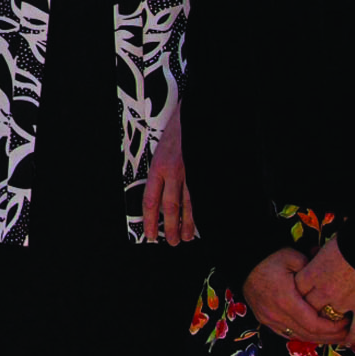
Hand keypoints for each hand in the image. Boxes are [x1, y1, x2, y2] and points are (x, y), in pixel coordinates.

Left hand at [146, 111, 195, 245]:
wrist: (196, 112)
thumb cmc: (178, 131)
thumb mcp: (161, 148)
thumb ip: (160, 172)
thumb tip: (157, 196)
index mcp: (159, 166)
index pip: (150, 200)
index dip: (149, 220)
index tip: (149, 234)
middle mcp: (174, 171)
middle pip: (170, 207)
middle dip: (170, 227)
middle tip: (171, 243)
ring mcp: (192, 172)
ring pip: (189, 204)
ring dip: (188, 223)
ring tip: (186, 237)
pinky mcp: (205, 170)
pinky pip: (203, 195)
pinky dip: (204, 209)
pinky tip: (205, 220)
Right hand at [241, 247, 351, 347]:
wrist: (243, 263)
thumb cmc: (268, 259)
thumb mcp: (292, 257)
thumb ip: (312, 270)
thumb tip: (329, 278)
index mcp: (285, 300)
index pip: (313, 324)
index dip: (332, 328)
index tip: (346, 323)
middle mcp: (276, 314)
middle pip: (308, 334)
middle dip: (330, 337)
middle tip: (348, 334)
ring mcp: (269, 320)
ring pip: (298, 337)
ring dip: (319, 339)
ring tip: (336, 337)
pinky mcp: (266, 320)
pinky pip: (288, 335)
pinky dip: (304, 336)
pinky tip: (316, 335)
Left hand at [295, 237, 354, 346]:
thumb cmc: (352, 242)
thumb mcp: (328, 246)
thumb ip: (318, 256)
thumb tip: (313, 254)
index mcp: (313, 273)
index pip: (297, 290)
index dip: (297, 295)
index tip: (299, 297)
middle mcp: (325, 291)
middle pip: (310, 308)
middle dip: (310, 312)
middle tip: (312, 314)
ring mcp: (345, 302)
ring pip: (330, 320)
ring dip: (329, 324)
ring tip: (330, 327)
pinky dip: (352, 337)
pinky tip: (348, 342)